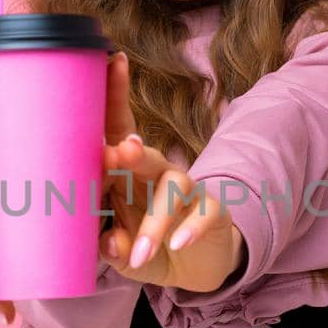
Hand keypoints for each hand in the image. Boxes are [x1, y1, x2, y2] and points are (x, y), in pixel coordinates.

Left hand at [99, 51, 243, 292]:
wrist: (194, 267)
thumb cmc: (147, 248)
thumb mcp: (122, 252)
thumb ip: (112, 248)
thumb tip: (112, 244)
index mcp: (126, 175)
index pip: (118, 132)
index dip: (115, 96)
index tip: (111, 61)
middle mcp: (156, 174)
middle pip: (145, 153)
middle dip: (131, 151)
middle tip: (117, 154)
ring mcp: (187, 191)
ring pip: (175, 187)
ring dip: (156, 220)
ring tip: (140, 253)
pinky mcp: (215, 210)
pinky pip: (207, 211)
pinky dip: (192, 227)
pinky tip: (178, 244)